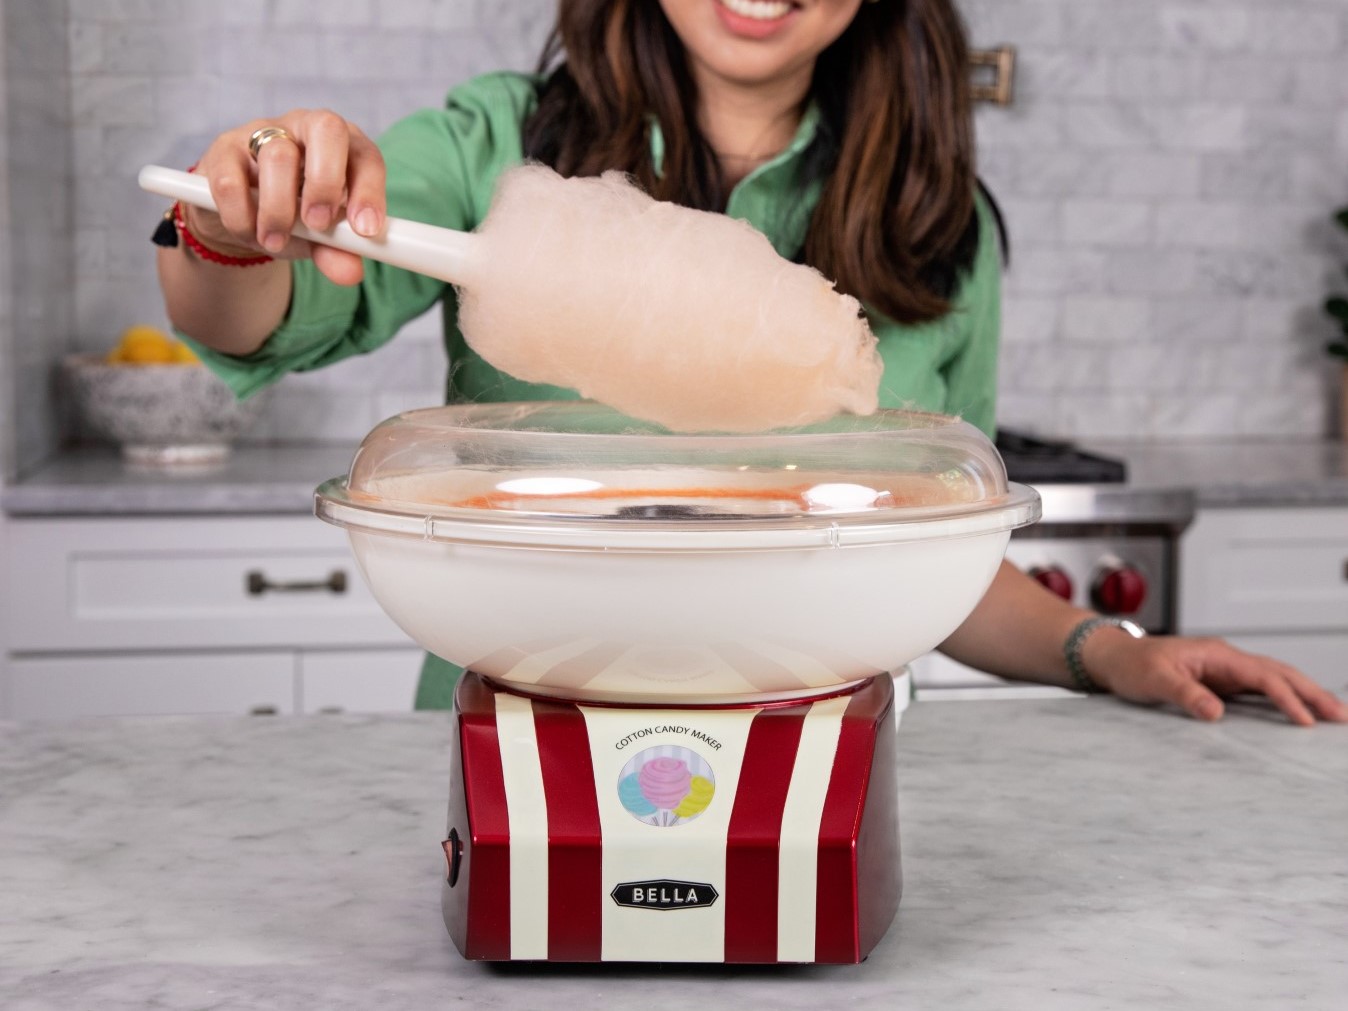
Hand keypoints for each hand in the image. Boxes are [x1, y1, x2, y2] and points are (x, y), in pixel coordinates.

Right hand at [184, 109, 386, 285]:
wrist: (243, 215)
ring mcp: (263, 133)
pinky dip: (241, 216)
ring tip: (275, 241)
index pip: (366, 156)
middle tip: (317, 224)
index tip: (365, 231)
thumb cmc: (295, 217)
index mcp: (344, 147)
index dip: (370, 191)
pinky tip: (249, 232)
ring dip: (279, 210)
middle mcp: (307, 128)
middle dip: (326, 183)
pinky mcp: (224, 149)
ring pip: (277, 156)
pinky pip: (231, 180)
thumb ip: (337, 251)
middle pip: (326, 129)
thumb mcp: (320, 236)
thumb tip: (350, 273)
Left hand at [1085, 631, 1346, 726]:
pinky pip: (1261, 689)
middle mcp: (1227, 659)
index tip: (1305, 720)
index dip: (1286, 697)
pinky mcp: (1222, 682)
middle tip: (1342, 716)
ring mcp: (1227, 670)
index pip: (1262, 675)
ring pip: (1275, 679)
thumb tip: (1216, 712)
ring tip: (1333, 715)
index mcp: (1216, 654)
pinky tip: (1300, 713)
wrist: (1116, 658)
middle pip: (1279, 673)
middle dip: (1312, 693)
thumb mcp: (1154, 680)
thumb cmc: (1133, 665)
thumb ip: (1184, 694)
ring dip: (1304, 695)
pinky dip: (1284, 698)